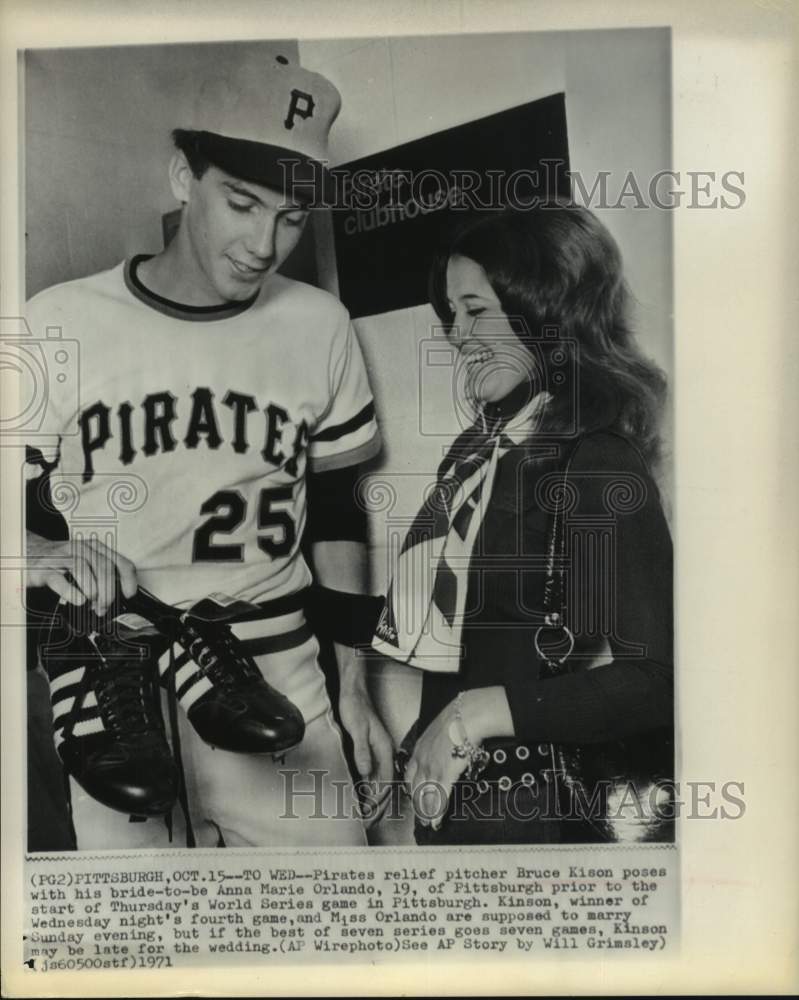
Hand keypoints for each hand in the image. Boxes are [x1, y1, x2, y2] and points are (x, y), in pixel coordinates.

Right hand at [25, 532, 136, 614]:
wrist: (29, 555)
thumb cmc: (61, 562)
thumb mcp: (86, 565)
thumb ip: (102, 577)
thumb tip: (117, 599)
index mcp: (95, 548)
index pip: (120, 561)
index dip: (128, 580)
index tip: (128, 595)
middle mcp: (80, 549)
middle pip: (104, 567)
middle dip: (108, 592)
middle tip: (105, 607)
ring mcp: (61, 557)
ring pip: (83, 569)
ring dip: (92, 591)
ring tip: (92, 604)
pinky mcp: (44, 569)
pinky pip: (59, 579)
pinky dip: (71, 592)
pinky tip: (78, 600)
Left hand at [338, 682, 395, 826]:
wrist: (354, 692)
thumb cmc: (356, 707)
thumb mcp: (357, 728)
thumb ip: (362, 750)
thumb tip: (365, 772)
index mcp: (385, 749)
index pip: (385, 781)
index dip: (378, 799)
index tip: (367, 813)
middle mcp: (385, 753)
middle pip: (386, 786)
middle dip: (378, 807)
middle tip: (366, 823)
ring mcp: (380, 753)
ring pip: (381, 783)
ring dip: (375, 802)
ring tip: (366, 818)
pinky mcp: (372, 752)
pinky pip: (375, 776)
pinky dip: (371, 791)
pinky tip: (364, 798)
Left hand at [405, 698, 474, 830]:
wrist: (466, 716)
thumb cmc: (457, 719)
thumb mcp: (439, 729)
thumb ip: (437, 741)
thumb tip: (443, 745)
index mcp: (420, 750)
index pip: (409, 775)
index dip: (411, 789)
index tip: (414, 797)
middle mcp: (422, 761)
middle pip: (415, 789)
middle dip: (417, 805)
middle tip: (421, 816)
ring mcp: (433, 769)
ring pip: (425, 796)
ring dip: (426, 812)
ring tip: (428, 823)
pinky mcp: (446, 775)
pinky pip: (439, 798)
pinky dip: (437, 812)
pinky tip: (436, 821)